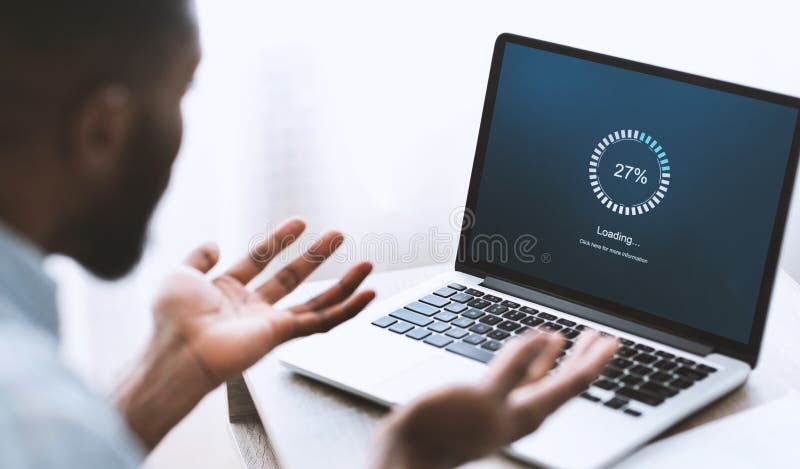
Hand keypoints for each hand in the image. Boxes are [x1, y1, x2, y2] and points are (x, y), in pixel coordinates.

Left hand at [115, 218, 374, 447]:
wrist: (179, 349)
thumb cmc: (172, 317)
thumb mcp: (179, 273)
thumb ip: (198, 257)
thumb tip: (214, 243)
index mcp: (228, 291)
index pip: (261, 259)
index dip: (280, 239)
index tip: (300, 222)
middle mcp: (251, 307)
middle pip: (292, 277)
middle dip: (316, 256)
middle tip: (338, 236)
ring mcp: (268, 322)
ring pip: (315, 302)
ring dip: (342, 283)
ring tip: (366, 263)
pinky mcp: (281, 334)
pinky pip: (322, 322)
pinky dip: (347, 310)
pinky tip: (366, 295)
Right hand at [371, 331, 617, 468]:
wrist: (407, 453)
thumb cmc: (443, 432)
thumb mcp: (483, 395)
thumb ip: (513, 367)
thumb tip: (542, 339)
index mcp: (529, 411)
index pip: (574, 381)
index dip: (595, 359)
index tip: (613, 340)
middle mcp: (522, 411)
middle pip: (562, 380)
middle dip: (582, 356)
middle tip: (599, 335)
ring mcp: (503, 408)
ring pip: (540, 378)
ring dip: (554, 357)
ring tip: (564, 338)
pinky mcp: (484, 403)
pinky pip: (515, 377)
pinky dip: (524, 360)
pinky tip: (520, 351)